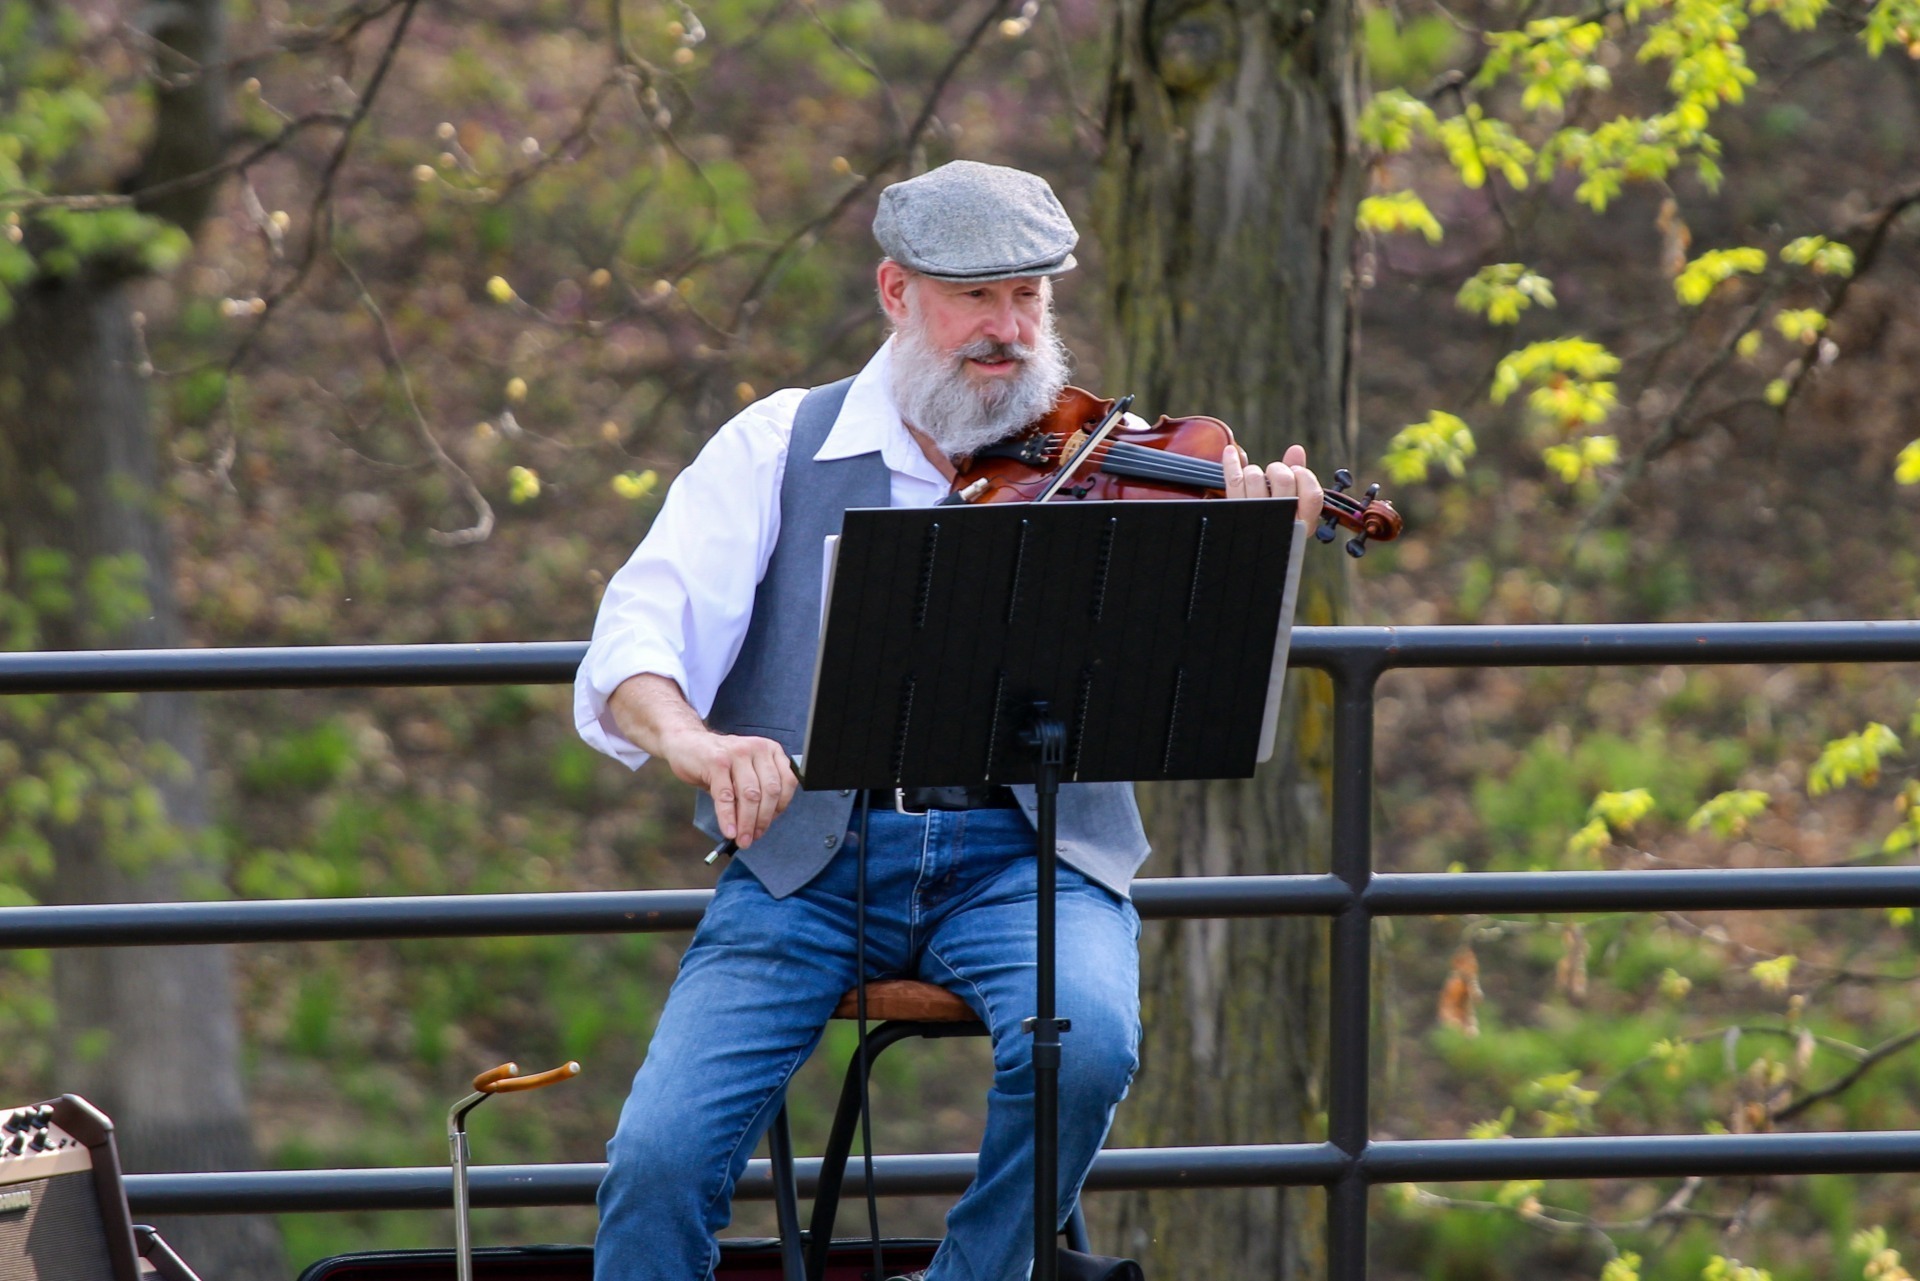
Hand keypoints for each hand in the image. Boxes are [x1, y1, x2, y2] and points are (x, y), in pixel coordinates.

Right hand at [657, 727, 797, 849]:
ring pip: (750, 795)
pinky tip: (729, 831)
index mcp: (770, 750)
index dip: (780, 807)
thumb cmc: (719, 762)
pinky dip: (728, 818)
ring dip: (747, 823)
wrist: (686, 742)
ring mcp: (737, 753)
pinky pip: (726, 796)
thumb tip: (761, 825)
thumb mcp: (745, 770)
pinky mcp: (716, 762)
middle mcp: (757, 748)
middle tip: (753, 838)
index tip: (769, 823)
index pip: (787, 782)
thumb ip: (758, 790)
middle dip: (763, 820)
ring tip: (742, 839)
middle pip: (769, 791)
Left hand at [1222, 443, 1323, 524]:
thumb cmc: (1276, 522)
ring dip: (1255, 471)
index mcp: (1303, 522)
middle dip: (1279, 469)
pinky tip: (1230, 452)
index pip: (1312, 495)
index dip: (1305, 476)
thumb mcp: (1295, 505)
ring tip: (1256, 480)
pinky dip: (1230, 461)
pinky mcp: (1235, 511)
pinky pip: (1233, 480)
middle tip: (1274, 475)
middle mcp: (1281, 521)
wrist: (1249, 549)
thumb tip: (1296, 450)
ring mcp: (1256, 517)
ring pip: (1256, 478)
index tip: (1297, 470)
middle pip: (1284, 480)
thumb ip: (1299, 478)